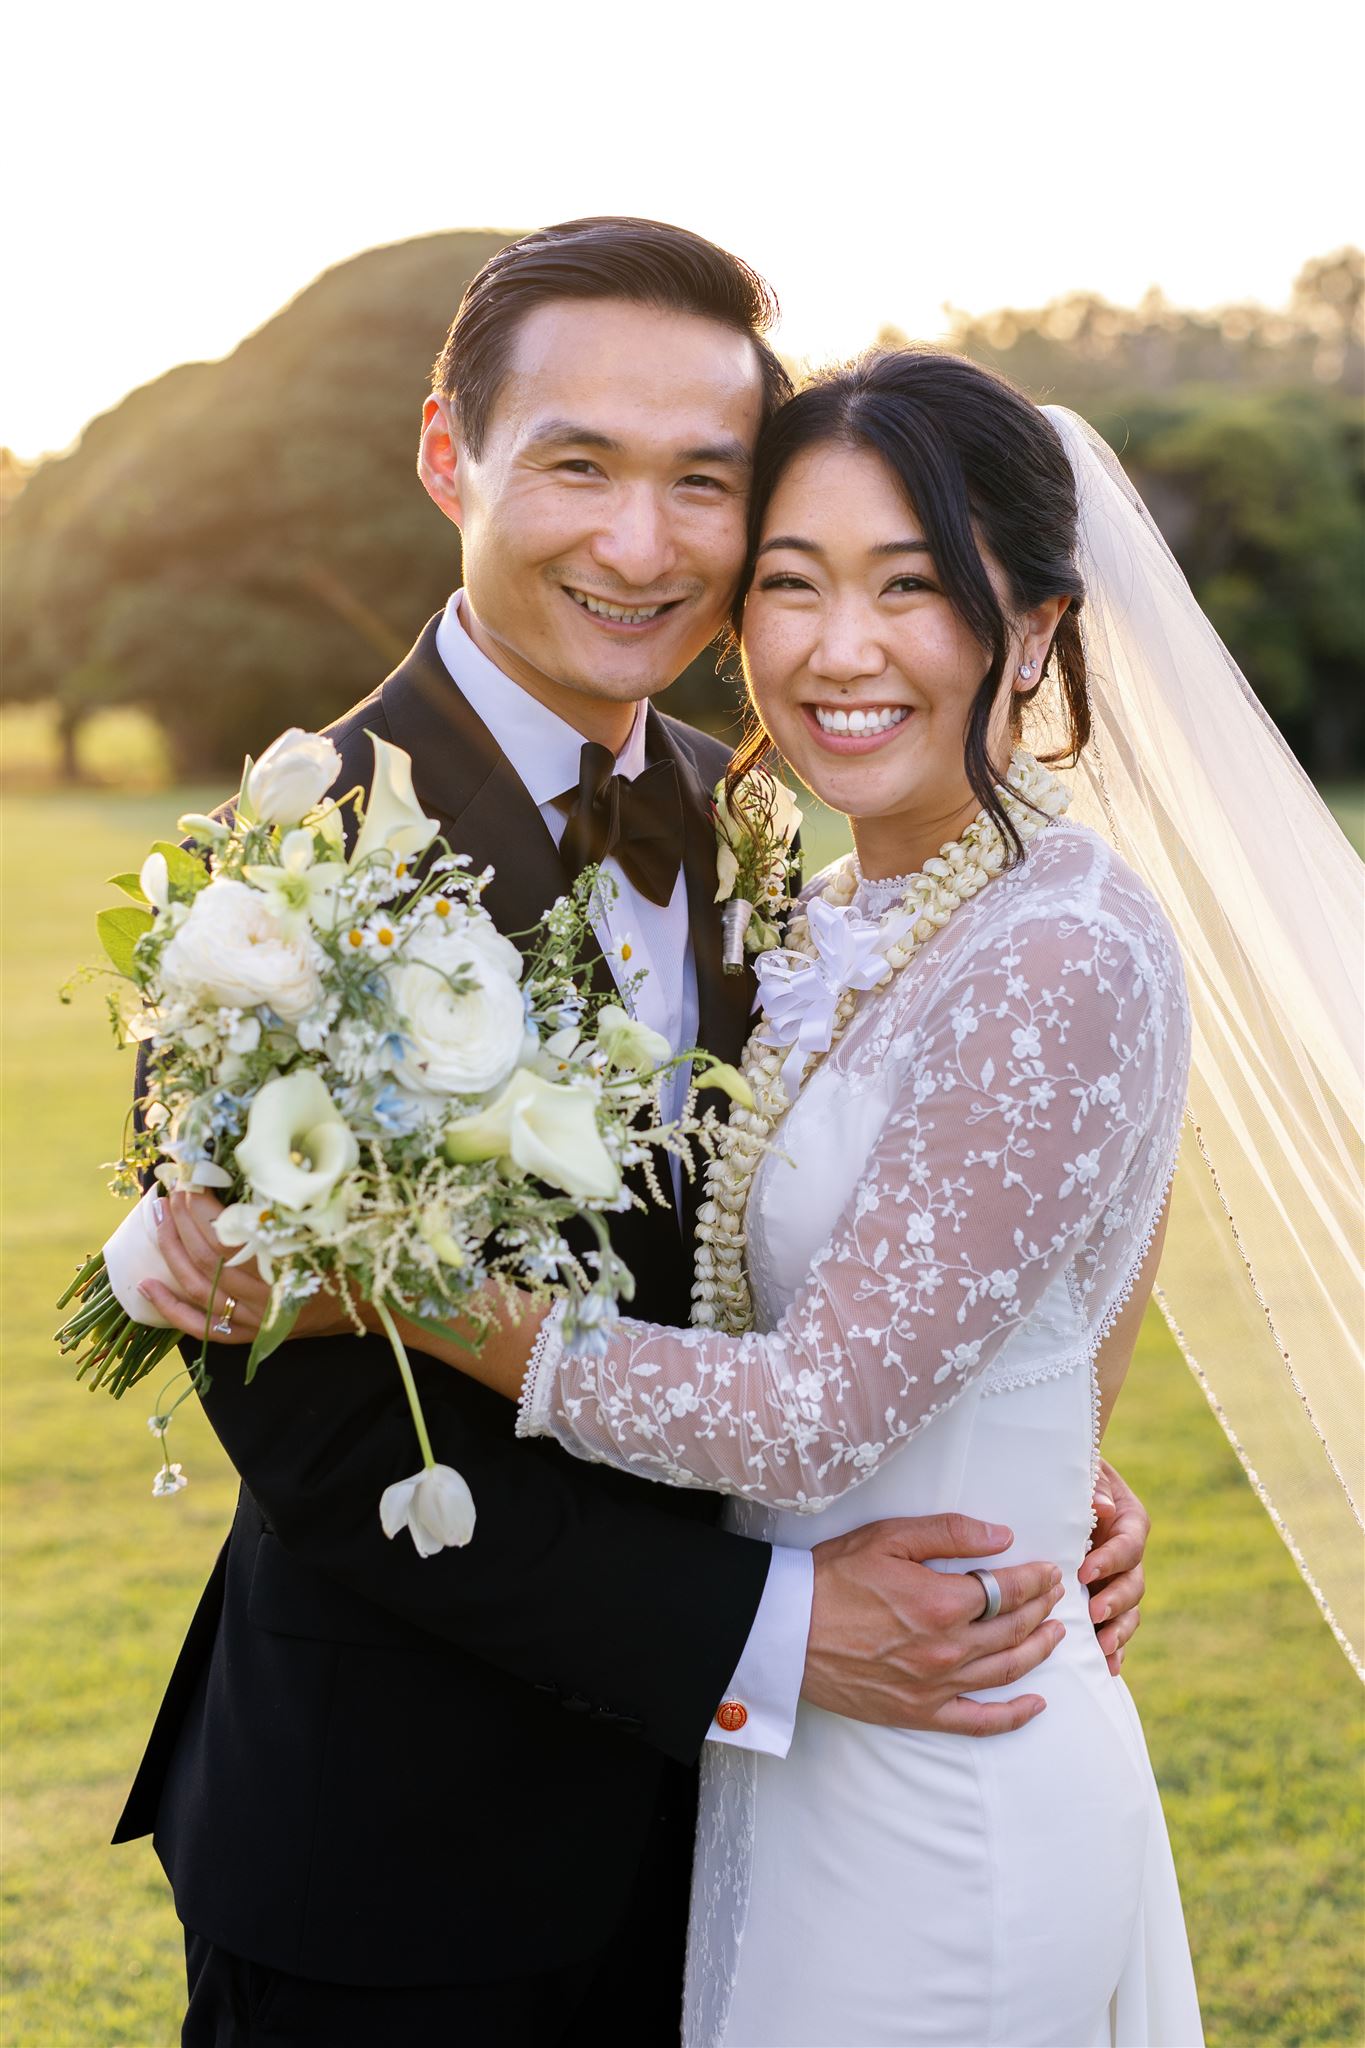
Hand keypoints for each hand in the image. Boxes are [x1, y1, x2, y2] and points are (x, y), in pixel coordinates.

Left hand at [140, 1190, 354, 1345]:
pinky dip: (170, 1308)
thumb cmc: (348, 1257)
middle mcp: (265, 1297)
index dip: (205, 1206)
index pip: (230, 1234)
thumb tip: (266, 1164)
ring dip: (171, 1250)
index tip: (192, 1179)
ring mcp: (252, 1320)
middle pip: (209, 1255)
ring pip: (198, 1286)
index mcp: (287, 1266)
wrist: (366, 1305)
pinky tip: (146, 1285)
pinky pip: (199, 1327)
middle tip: (170, 1190)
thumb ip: (294, 1208)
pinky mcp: (245, 1335)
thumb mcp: (328, 1227)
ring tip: (156, 1219)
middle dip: (183, 1219)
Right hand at [803, 1514, 1065, 1736]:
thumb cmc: (832, 1577)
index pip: (1008, 1590)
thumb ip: (949, 1533)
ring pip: (1005, 1670)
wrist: (785, 1630)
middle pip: (1012, 1629)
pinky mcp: (919, 1712)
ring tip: (1054, 1634)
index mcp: (942, 1602)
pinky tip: (1035, 1705)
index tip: (1047, 1570)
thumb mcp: (889, 1538)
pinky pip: (979, 1721)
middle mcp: (947, 1648)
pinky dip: (1013, 1716)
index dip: (1034, 1579)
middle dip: (1040, 1608)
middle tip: (1054, 1595)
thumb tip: (1002, 1535)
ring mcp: (936, 1686)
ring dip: (1037, 1651)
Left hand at [1080, 1458, 1149, 1674]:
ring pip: (1130, 1611)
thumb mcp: (1086, 1473)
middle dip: (1116, 1601)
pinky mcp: (1107, 1599)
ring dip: (1118, 1631)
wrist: (1061, 1485)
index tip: (1086, 1572)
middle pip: (1134, 1583)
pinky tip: (1106, 1666)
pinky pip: (1118, 1627)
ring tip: (1101, 1647)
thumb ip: (1094, 1489)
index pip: (1128, 1545)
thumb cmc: (1072, 1476)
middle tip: (1094, 1613)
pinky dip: (1115, 1647)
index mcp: (1130, 1521)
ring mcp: (1120, 1580)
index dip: (1111, 1560)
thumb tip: (1103, 1508)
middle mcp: (1129, 1555)